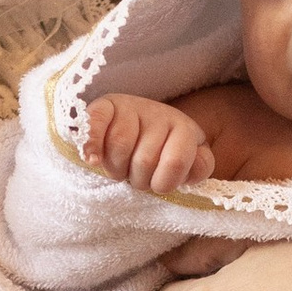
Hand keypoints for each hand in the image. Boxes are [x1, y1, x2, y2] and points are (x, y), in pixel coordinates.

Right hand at [87, 91, 214, 191]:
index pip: (176, 163)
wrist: (137, 128)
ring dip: (115, 169)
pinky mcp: (106, 105)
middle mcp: (160, 113)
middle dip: (137, 179)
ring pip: (119, 146)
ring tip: (118, 168)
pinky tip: (92, 160)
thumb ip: (199, 167)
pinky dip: (92, 144)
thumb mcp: (190, 161)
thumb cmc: (164, 153)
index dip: (162, 183)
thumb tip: (189, 172)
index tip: (156, 185)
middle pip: (144, 160)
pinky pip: (97, 122)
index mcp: (184, 129)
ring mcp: (131, 107)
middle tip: (135, 177)